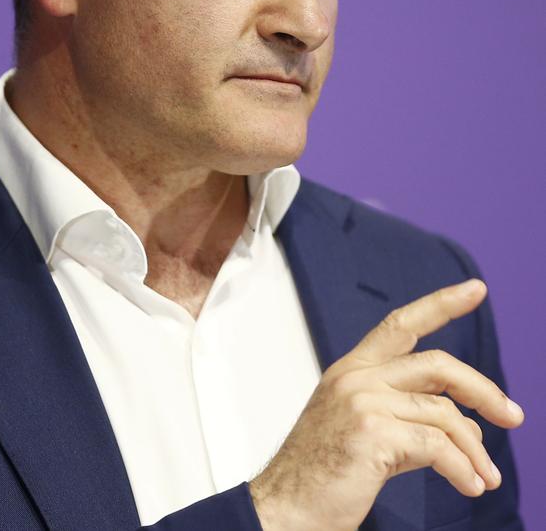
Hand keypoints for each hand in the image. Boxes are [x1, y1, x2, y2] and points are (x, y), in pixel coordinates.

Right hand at [248, 279, 523, 530]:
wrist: (285, 507)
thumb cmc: (322, 475)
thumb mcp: (362, 428)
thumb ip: (406, 413)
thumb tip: (467, 425)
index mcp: (351, 370)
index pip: (401, 324)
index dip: (441, 304)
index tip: (476, 289)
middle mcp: (356, 377)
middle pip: (437, 365)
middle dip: (482, 389)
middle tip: (512, 416)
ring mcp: (363, 401)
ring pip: (443, 413)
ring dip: (474, 449)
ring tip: (485, 477)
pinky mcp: (372, 432)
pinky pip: (437, 446)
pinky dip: (461, 469)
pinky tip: (468, 486)